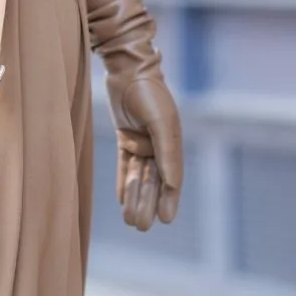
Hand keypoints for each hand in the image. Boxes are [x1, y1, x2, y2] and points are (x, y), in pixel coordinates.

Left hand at [106, 72, 182, 232]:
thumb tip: (171, 182)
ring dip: (135, 197)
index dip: (169, 199)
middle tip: (141, 227)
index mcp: (171, 141)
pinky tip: (123, 201)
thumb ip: (166, 151)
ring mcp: (142, 140)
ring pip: (138, 176)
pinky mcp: (126, 136)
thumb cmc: (147, 92)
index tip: (166, 220)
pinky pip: (125, 165)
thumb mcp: (159, 121)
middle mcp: (158, 144)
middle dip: (148, 204)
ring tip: (131, 220)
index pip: (171, 178)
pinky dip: (124, 182)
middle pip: (153, 181)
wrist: (127, 69)